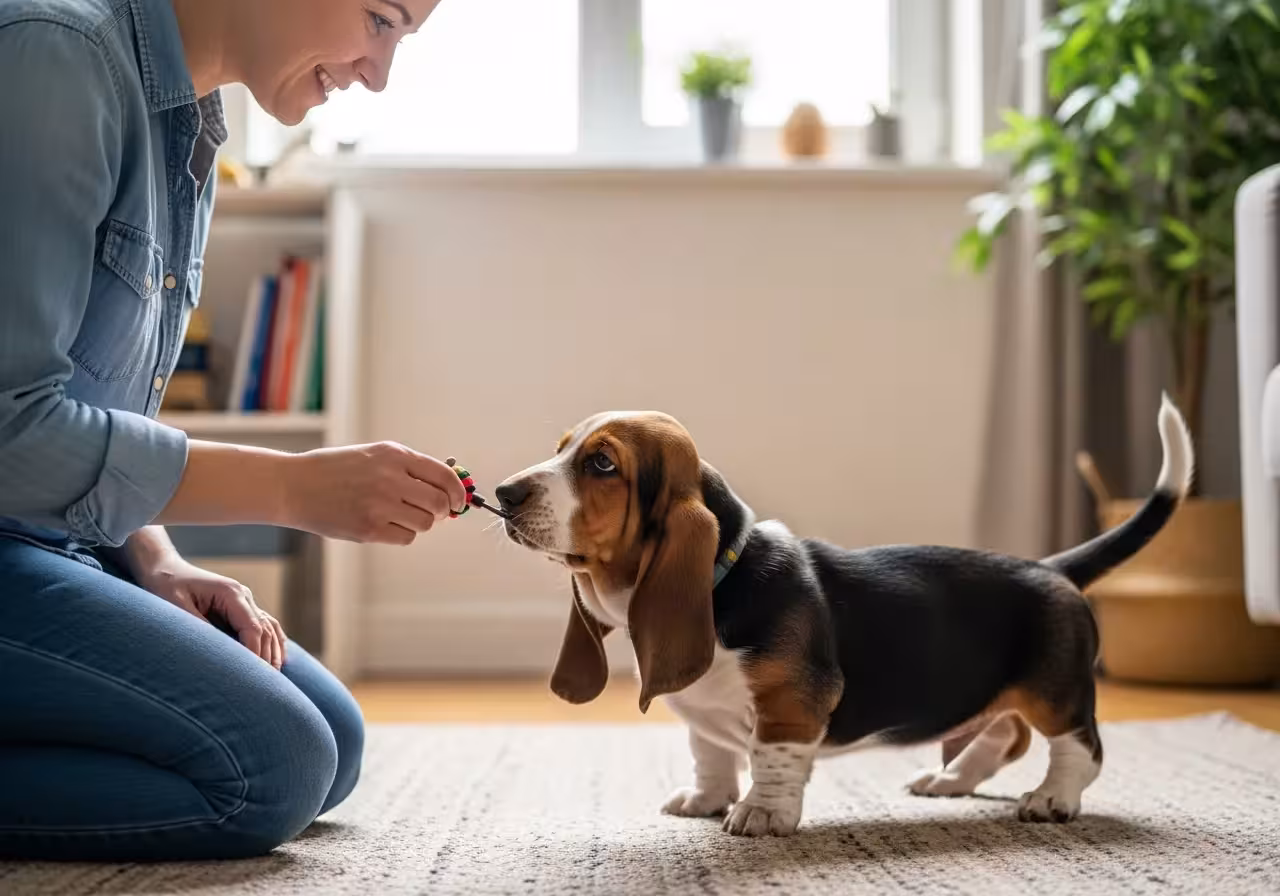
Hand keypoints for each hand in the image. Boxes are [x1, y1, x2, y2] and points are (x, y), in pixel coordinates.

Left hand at [136, 555, 286, 669]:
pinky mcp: (239, 607)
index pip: (253, 628)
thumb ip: (199, 628)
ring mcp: (244, 600)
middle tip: (265, 686)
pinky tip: (279, 658)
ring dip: (273, 652)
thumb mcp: (176, 607)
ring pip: (269, 628)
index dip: (255, 653)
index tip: (253, 678)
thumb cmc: (167, 586)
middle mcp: (243, 595)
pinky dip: (274, 641)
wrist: (163, 568)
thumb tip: (219, 654)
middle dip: (266, 658)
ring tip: (274, 677)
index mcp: (231, 593)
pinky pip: (265, 624)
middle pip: (264, 630)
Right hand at [280, 441, 468, 544]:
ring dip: (419, 522)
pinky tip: (384, 524)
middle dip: (441, 510)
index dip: (458, 492)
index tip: (459, 501)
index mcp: (394, 455)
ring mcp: (379, 504)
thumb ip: (409, 468)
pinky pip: (406, 538)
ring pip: (425, 523)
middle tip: (433, 512)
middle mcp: (390, 478)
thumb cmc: (336, 470)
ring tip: (398, 514)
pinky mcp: (369, 529)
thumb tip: (447, 491)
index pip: (444, 475)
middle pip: (438, 503)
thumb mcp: (374, 455)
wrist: (294, 485)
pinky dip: (402, 534)